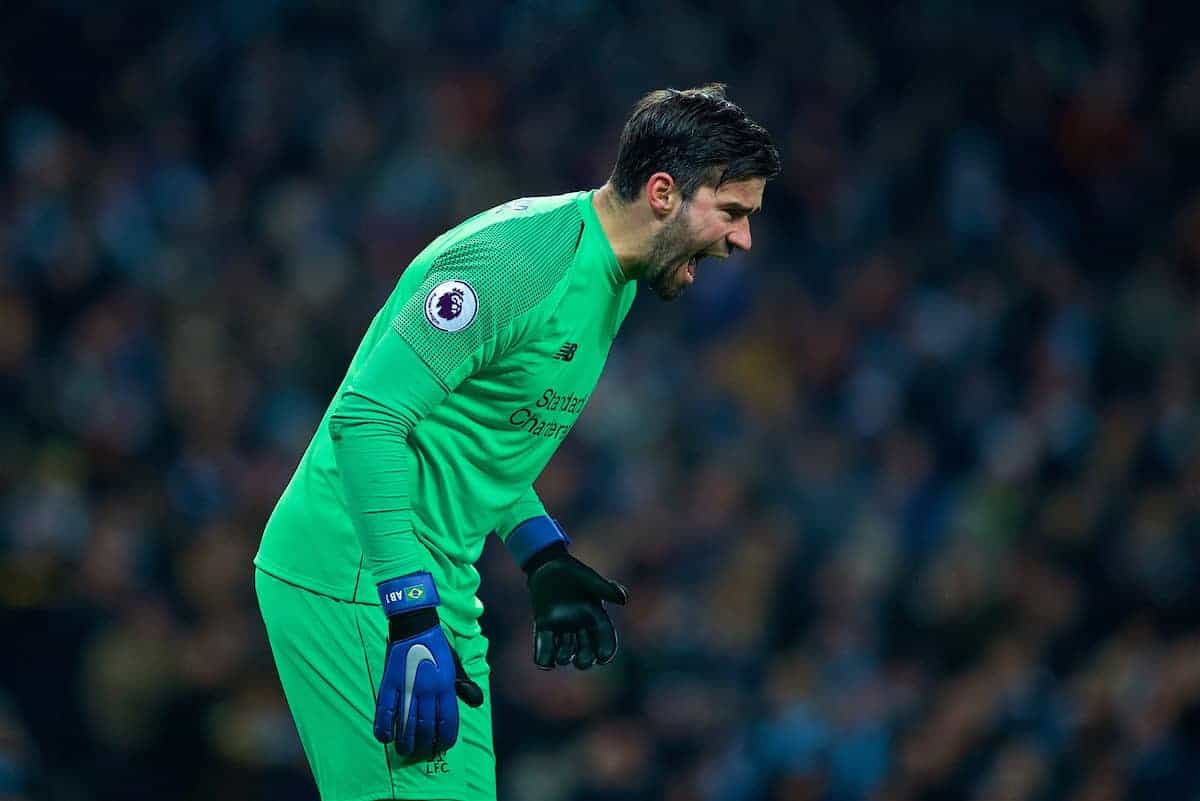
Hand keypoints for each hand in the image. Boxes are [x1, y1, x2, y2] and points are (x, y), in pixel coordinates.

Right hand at [374, 573, 483, 758]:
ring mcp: (407, 687)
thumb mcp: (455, 664)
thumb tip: (476, 702)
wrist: (415, 625)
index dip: (444, 738)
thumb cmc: (436, 646)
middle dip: (423, 744)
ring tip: (404, 751)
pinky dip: (384, 726)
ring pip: (406, 723)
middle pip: (426, 726)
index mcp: (445, 686)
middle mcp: (427, 690)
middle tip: (420, 752)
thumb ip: (464, 685)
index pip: (447, 721)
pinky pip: (385, 710)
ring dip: (405, 741)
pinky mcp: (390, 683)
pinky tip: (385, 737)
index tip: (440, 746)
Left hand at [524, 544, 628, 669]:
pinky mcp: (545, 627)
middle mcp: (580, 626)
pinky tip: (544, 661)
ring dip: (565, 657)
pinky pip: (545, 647)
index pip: (605, 638)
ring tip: (562, 656)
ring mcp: (562, 628)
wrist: (548, 565)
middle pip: (586, 652)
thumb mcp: (589, 579)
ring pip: (566, 652)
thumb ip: (604, 588)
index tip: (604, 657)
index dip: (606, 649)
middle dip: (585, 660)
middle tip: (582, 661)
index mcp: (595, 616)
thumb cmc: (572, 571)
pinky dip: (544, 656)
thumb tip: (623, 599)